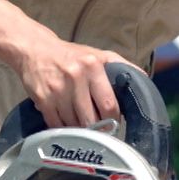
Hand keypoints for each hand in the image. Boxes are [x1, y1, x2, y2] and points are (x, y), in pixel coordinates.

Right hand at [13, 36, 132, 128]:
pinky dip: (63, 128)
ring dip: (79, 129)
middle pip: (91, 118)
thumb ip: (121, 66)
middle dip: (97, 128)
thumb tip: (143, 80)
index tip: (113, 124)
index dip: (113, 120)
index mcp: (93, 66)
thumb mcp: (98, 55)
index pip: (109, 104)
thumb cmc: (71, 55)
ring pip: (74, 124)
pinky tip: (67, 123)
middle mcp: (75, 77)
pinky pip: (56, 125)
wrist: (35, 49)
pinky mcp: (42, 99)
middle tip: (99, 130)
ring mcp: (57, 90)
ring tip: (82, 124)